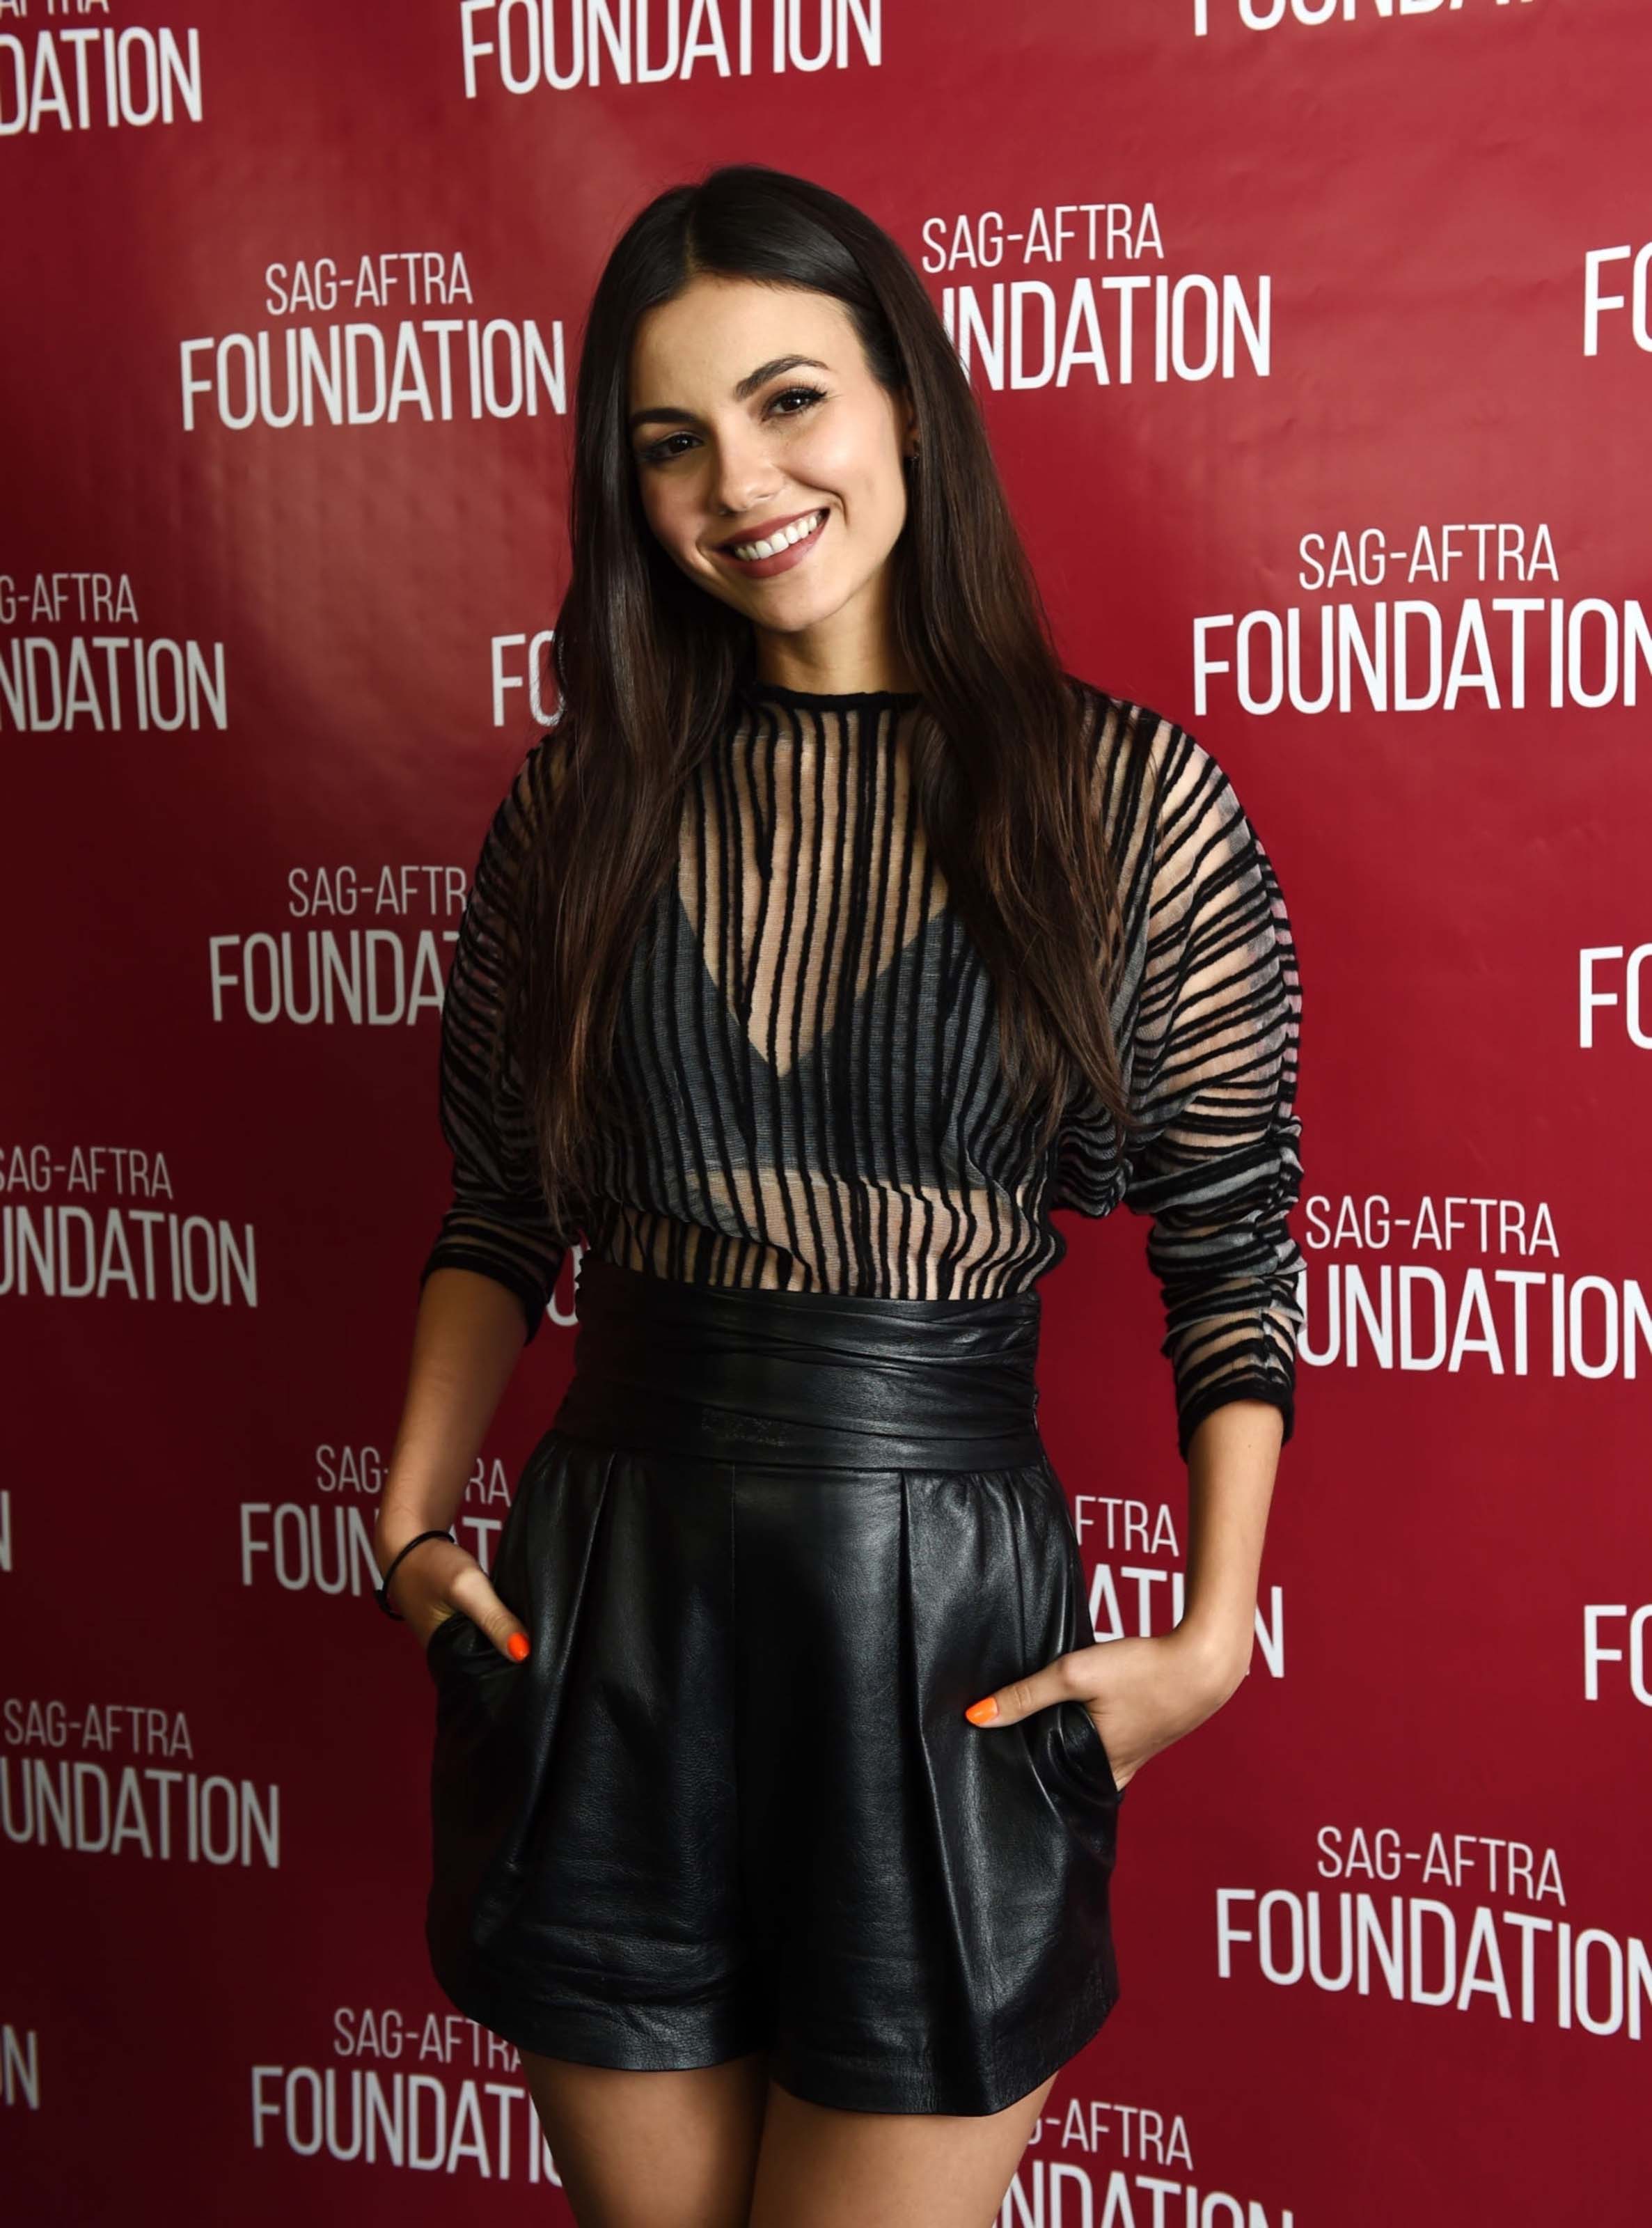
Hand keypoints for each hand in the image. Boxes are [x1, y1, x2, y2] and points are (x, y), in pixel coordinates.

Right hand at [375, 1529, 530, 1663]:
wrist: (408, 1539)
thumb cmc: (431, 1564)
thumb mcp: (467, 1588)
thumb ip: (495, 1619)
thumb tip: (524, 1652)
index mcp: (444, 1658)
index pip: (487, 1675)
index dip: (513, 1668)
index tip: (538, 1658)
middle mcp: (448, 1654)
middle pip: (490, 1661)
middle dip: (512, 1651)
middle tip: (539, 1641)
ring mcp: (453, 1638)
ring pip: (489, 1645)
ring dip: (507, 1637)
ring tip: (531, 1632)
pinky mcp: (458, 1623)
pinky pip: (485, 1630)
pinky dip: (498, 1623)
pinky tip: (514, 1619)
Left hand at [962, 1626, 1242, 1792]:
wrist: (1205, 1662)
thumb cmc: (1144, 1668)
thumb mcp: (1076, 1673)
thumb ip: (1027, 1694)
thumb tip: (977, 1717)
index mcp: (1097, 1766)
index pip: (1045, 1784)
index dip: (1019, 1776)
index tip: (993, 1770)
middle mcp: (1116, 1772)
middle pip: (1064, 1777)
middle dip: (1038, 1768)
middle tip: (1004, 1754)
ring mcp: (1134, 1759)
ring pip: (1084, 1763)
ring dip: (1062, 1751)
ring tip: (1033, 1736)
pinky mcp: (1144, 1740)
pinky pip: (1104, 1751)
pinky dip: (1085, 1740)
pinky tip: (1074, 1722)